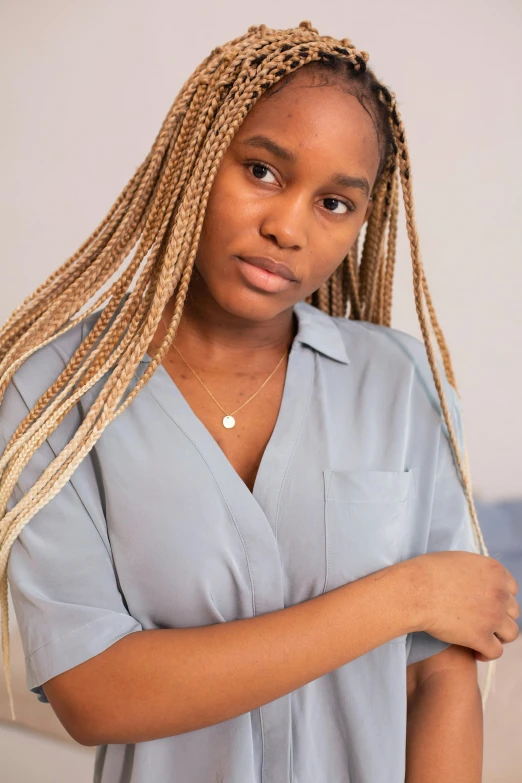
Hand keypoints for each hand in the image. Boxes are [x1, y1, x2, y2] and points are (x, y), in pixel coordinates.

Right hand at [404, 551, 519, 660]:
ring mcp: (493, 617)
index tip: (488, 602)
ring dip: (499, 635)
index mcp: (494, 571)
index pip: (511, 588)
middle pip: (512, 611)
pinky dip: (486, 653)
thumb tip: (476, 580)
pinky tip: (475, 651)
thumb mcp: (458, 559)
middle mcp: (499, 593)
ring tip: (484, 637)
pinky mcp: (481, 637)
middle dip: (500, 616)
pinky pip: (495, 652)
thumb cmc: (427, 572)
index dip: (500, 597)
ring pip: (510, 633)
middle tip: (483, 620)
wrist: (415, 590)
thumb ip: (476, 570)